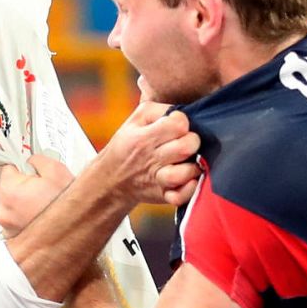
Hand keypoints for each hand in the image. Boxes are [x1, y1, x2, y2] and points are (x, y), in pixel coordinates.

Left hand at [0, 154, 73, 236]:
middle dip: (25, 188)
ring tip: (46, 206)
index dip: (24, 169)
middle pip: (10, 190)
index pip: (8, 170)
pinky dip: (28, 221)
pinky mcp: (15, 240)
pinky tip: (44, 218)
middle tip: (45, 191)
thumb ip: (37, 160)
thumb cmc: (68, 207)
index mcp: (9, 191)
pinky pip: (18, 224)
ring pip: (14, 208)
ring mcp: (9, 228)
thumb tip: (32, 161)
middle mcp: (4, 212)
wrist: (77, 235)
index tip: (33, 173)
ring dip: (26, 205)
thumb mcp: (56, 170)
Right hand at [133, 76, 198, 203]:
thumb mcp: (136, 119)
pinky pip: (180, 197)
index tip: (177, 125)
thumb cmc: (128, 144)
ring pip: (184, 174)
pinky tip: (191, 180)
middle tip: (188, 142)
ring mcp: (158, 179)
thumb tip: (181, 111)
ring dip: (194, 166)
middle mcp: (152, 159)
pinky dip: (190, 190)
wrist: (111, 178)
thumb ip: (159, 110)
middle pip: (186, 147)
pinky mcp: (163, 195)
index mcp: (145, 137)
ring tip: (191, 161)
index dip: (182, 121)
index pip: (177, 124)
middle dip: (193, 141)